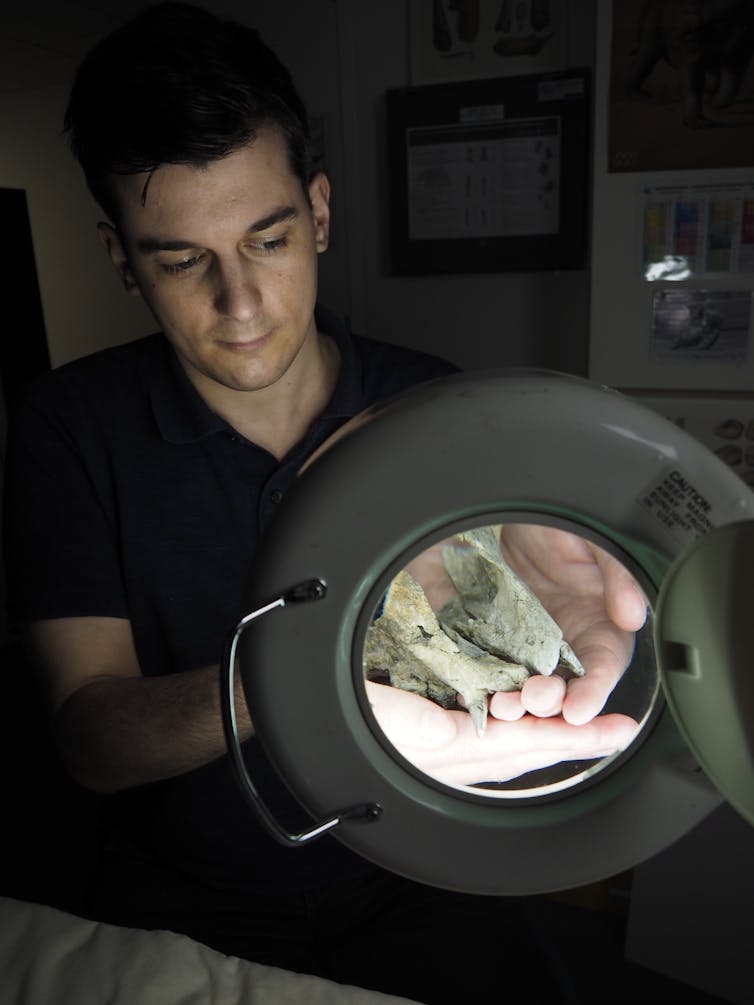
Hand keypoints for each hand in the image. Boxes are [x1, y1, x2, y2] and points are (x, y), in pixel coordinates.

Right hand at [366, 681, 637, 786]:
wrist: (305, 701)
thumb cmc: (341, 712)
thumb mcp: (391, 721)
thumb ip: (429, 728)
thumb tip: (472, 733)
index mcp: (449, 751)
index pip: (527, 745)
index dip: (574, 738)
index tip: (616, 734)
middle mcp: (454, 750)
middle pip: (529, 747)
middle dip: (574, 740)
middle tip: (619, 730)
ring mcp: (445, 739)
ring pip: (512, 740)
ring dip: (550, 731)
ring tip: (587, 722)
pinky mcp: (434, 723)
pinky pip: (488, 729)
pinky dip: (518, 723)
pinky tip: (529, 712)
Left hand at [494, 524, 647, 724]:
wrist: (510, 507)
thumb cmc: (560, 522)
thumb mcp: (595, 538)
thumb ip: (618, 574)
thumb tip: (633, 615)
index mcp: (600, 627)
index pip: (602, 669)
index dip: (593, 692)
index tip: (579, 709)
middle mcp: (565, 644)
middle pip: (562, 686)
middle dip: (550, 701)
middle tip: (535, 700)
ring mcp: (527, 644)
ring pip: (523, 685)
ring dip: (515, 700)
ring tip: (503, 704)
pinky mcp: (492, 639)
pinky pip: (488, 667)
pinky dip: (481, 683)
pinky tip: (472, 692)